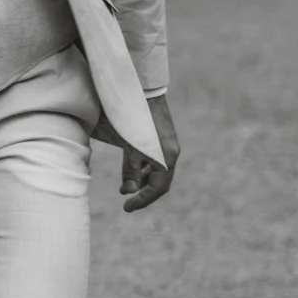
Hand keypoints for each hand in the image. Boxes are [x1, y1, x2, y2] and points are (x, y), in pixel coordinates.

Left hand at [120, 92, 179, 212]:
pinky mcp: (163, 137)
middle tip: (126, 201)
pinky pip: (156, 159)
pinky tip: (131, 167)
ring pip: (157, 170)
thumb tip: (128, 191)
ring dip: (142, 180)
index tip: (126, 208)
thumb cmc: (134, 119)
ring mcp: (168, 144)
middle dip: (143, 192)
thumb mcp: (129, 147)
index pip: (158, 188)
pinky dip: (144, 167)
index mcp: (166, 158)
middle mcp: (171, 153)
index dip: (142, 200)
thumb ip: (129, 170)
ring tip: (125, 187)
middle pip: (159, 181)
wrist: (143, 90)